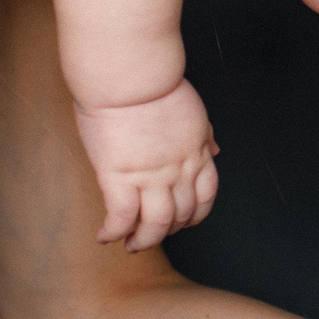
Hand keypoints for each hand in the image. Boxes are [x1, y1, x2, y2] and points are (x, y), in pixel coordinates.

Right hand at [75, 82, 220, 251]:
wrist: (129, 74)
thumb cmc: (153, 82)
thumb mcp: (192, 109)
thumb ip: (202, 132)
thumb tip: (214, 148)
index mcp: (196, 152)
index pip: (206, 196)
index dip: (196, 215)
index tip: (185, 221)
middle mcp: (178, 170)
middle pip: (182, 215)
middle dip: (169, 232)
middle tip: (154, 236)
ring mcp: (150, 176)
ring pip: (156, 225)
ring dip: (144, 241)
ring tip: (131, 244)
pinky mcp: (119, 176)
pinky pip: (120, 218)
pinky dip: (113, 232)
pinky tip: (104, 236)